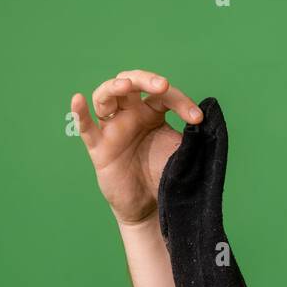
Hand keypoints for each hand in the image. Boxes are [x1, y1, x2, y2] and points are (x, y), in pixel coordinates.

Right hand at [70, 69, 203, 225]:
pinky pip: (86, 128)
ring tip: (127, 85)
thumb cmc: (164, 175)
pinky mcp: (99, 147)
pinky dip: (79, 113)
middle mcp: (130, 114)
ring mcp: (113, 128)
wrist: (152, 207)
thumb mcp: (182, 151)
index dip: (181, 101)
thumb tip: (208, 118)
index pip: (163, 94)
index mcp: (152, 112)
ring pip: (105, 96)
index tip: (198, 119)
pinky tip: (78, 99)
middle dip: (146, 79)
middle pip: (131, 83)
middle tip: (163, 86)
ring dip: (114, 87)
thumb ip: (192, 134)